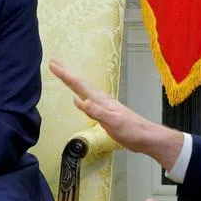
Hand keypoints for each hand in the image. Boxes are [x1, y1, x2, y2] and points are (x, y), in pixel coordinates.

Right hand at [49, 60, 182, 169]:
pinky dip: (81, 94)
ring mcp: (104, 106)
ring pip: (84, 90)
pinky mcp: (105, 113)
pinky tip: (80, 97)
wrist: (147, 137)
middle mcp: (101, 100)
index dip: (65, 76)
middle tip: (54, 63)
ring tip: (64, 75)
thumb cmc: (131, 130)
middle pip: (80, 84)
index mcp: (101, 100)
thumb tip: (77, 100)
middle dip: (66, 74)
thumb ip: (95, 111)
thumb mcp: (112, 122)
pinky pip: (89, 99)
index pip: (79, 86)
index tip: (53, 65)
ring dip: (73, 82)